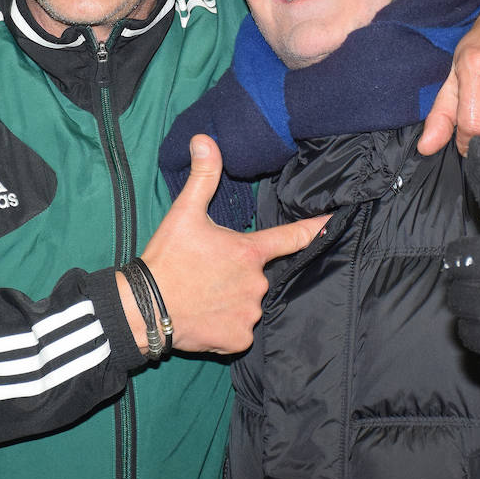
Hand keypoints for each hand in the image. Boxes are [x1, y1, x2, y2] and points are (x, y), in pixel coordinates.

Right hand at [131, 135, 328, 354]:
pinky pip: (239, 330)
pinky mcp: (238, 339)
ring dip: (232, 299)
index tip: (335, 221)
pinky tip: (205, 317)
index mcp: (249, 251)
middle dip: (239, 273)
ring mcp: (249, 313)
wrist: (144, 307)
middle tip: (207, 272)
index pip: (292, 236)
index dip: (316, 227)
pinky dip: (225, 325)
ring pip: (248, 303)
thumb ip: (203, 176)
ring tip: (203, 295)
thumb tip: (205, 139)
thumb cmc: (167, 258)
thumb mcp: (184, 213)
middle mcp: (258, 283)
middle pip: (257, 275)